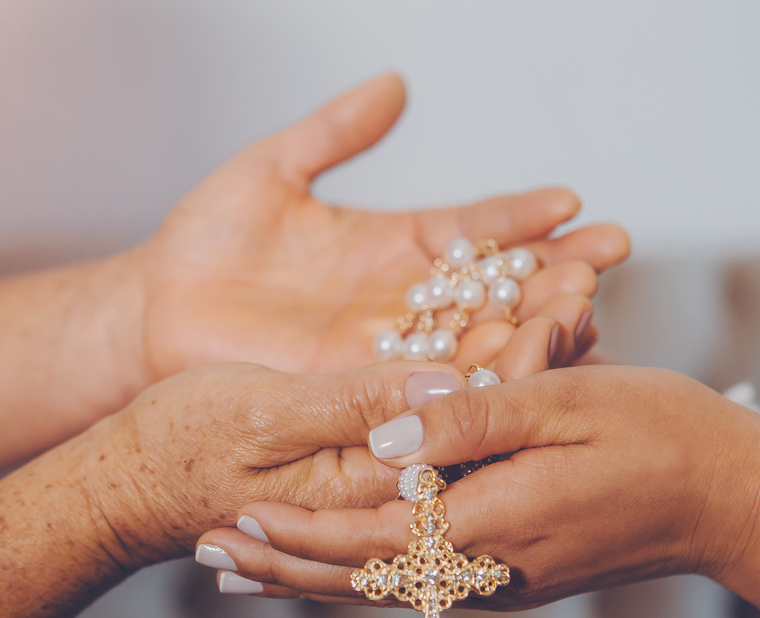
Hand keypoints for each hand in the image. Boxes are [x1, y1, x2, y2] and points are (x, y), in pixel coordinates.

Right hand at [85, 323, 559, 570]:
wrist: (133, 473)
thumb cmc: (187, 444)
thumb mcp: (270, 416)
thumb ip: (360, 403)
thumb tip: (451, 379)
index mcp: (383, 473)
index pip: (474, 420)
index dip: (523, 359)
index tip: (574, 301)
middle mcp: (398, 465)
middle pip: (485, 402)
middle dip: (536, 341)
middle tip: (596, 280)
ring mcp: (382, 448)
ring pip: (468, 391)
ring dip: (516, 337)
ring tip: (577, 283)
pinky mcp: (361, 428)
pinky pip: (432, 389)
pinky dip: (475, 349)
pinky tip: (514, 312)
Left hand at [127, 72, 629, 379]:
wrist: (156, 312)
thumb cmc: (205, 241)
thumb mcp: (270, 170)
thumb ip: (336, 132)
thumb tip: (396, 83)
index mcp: (396, 244)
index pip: (477, 229)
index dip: (524, 217)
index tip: (576, 204)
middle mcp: (405, 301)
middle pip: (494, 287)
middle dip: (550, 273)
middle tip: (603, 261)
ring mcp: (388, 352)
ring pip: (473, 341)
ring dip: (526, 327)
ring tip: (579, 310)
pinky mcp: (360, 392)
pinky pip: (425, 391)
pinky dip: (472, 384)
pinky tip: (515, 374)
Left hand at [190, 366, 759, 606]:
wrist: (732, 499)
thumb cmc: (660, 432)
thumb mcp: (566, 400)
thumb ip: (471, 417)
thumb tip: (383, 432)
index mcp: (495, 520)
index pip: (370, 538)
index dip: (296, 533)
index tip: (229, 521)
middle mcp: (490, 566)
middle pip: (364, 578)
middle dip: (283, 568)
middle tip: (206, 558)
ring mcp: (504, 579)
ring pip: (389, 587)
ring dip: (314, 578)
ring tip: (249, 571)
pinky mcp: (518, 575)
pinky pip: (424, 580)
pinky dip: (366, 574)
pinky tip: (337, 563)